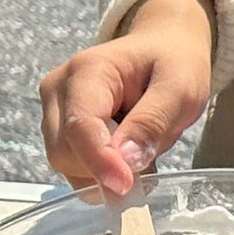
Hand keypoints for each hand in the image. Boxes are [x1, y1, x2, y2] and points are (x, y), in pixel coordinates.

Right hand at [39, 0, 213, 197]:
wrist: (161, 49)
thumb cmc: (172, 64)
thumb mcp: (180, 88)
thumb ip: (153, 121)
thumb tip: (126, 161)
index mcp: (87, 71)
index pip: (79, 125)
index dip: (99, 161)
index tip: (125, 185)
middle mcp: (58, 90)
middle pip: (65, 152)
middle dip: (106, 168)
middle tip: (150, 158)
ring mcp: (53, 111)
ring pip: (67, 165)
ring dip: (105, 170)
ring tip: (141, 146)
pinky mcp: (58, 129)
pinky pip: (74, 167)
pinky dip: (102, 171)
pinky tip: (127, 151)